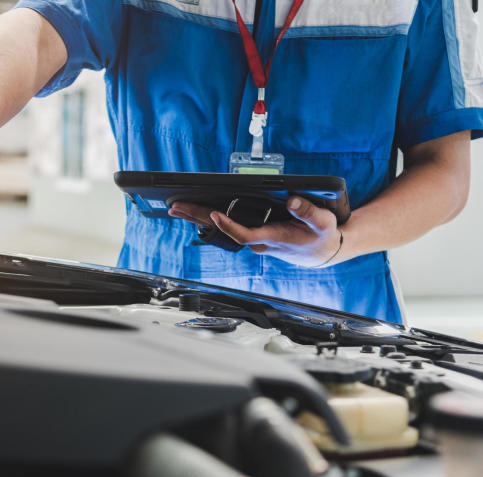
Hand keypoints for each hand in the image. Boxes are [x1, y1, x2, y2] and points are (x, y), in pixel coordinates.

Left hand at [169, 196, 342, 266]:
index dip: (228, 226)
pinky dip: (209, 219)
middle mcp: (258, 242)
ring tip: (176, 206)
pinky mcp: (252, 236)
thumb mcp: (323, 221)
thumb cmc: (322, 235)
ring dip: (198, 218)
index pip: (244, 234)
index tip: (214, 214)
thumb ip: (308, 212)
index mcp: (273, 238)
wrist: (322, 252)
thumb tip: (292, 201)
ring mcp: (253, 240)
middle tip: (176, 206)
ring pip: (221, 230)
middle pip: (223, 232)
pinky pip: (226, 227)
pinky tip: (194, 212)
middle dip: (198, 218)